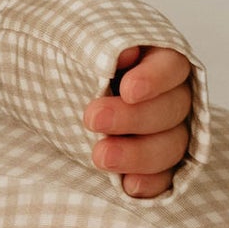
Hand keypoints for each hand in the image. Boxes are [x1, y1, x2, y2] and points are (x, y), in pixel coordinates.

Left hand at [83, 46, 192, 198]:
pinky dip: (150, 183)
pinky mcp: (156, 164)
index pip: (172, 66)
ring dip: (138, 154)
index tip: (128, 90)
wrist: (56, 91)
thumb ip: (102, 42)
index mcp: (158, 58)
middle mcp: (172, 95)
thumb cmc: (74, 58)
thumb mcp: (82, 41)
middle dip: (133, 117)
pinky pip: (164, 178)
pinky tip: (128, 186)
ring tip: (100, 156)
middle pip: (172, 109)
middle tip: (92, 119)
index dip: (155, 79)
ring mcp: (168, 131)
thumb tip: (122, 54)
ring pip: (172, 146)